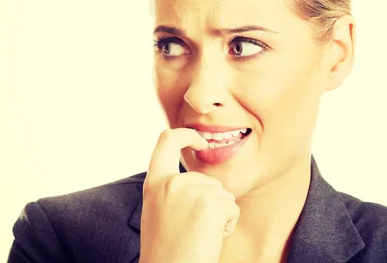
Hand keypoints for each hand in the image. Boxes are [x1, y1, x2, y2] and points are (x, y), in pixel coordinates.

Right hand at [139, 128, 239, 262]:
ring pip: (222, 194)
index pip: (167, 141)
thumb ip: (172, 191)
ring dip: (218, 215)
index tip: (201, 140)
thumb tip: (197, 179)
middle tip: (193, 231)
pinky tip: (209, 240)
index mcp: (154, 184)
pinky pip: (232, 208)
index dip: (187, 135)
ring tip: (198, 236)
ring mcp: (192, 191)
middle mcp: (172, 183)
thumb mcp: (158, 213)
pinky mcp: (211, 203)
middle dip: (211, 202)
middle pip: (207, 179)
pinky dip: (227, 225)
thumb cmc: (167, 252)